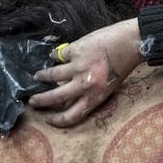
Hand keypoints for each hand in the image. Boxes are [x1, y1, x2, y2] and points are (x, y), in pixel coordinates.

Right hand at [29, 19, 143, 126]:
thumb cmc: (123, 66)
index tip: (47, 118)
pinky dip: (53, 56)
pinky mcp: (76, 50)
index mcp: (95, 97)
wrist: (130, 43)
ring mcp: (78, 67)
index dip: (56, 120)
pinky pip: (58, 55)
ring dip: (42, 76)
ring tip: (37, 76)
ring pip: (52, 75)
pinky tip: (51, 56)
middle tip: (32, 100)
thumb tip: (70, 96)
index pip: (71, 116)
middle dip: (40, 100)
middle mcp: (84, 85)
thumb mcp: (108, 87)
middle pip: (55, 98)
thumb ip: (90, 93)